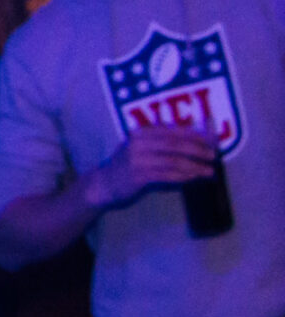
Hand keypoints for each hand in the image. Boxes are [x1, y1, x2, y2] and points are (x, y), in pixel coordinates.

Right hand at [89, 124, 220, 206]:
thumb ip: (163, 141)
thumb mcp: (141, 147)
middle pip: (177, 144)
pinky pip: (167, 175)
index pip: (175, 131)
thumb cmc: (127, 166)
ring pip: (174, 161)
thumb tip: (196, 137)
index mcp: (142, 132)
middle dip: (199, 150)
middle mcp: (140, 143)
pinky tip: (193, 178)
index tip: (213, 140)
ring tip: (209, 171)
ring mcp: (138, 160)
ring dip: (195, 166)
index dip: (197, 135)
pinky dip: (183, 177)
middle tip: (214, 156)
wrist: (102, 185)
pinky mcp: (139, 176)